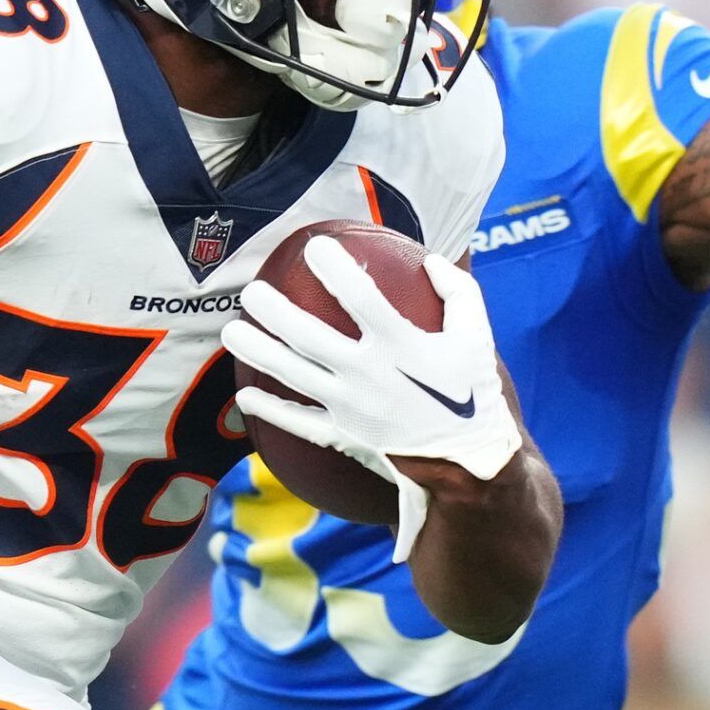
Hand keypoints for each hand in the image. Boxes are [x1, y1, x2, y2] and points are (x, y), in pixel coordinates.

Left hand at [221, 238, 523, 561]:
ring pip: (294, 376)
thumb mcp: (479, 338)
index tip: (315, 246)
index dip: (336, 270)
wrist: (470, 464)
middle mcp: (369, 375)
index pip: (361, 299)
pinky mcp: (345, 435)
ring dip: (259, 353)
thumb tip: (431, 258)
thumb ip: (459, 293)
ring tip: (230, 330)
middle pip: (310, 338)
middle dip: (276, 312)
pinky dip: (271, 410)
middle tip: (251, 291)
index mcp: (402, 346)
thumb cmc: (472, 394)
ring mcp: (352, 408)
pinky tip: (245, 395)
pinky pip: (300, 423)